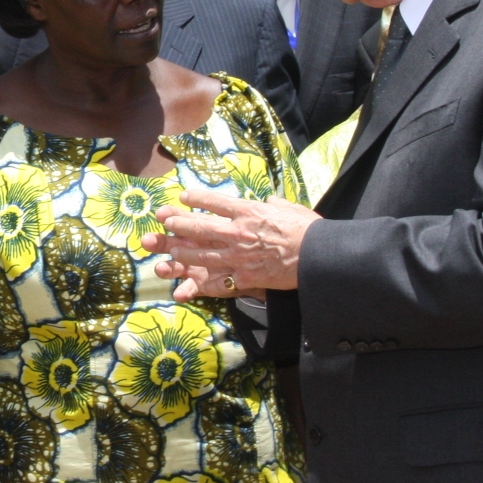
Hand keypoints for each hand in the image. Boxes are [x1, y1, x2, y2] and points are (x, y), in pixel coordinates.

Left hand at [141, 187, 319, 300]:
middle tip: (166, 221)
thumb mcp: (290, 207)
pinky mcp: (244, 277)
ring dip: (183, 252)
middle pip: (200, 227)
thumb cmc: (307, 228)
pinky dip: (200, 285)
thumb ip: (275, 204)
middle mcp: (237, 232)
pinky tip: (188, 286)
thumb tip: (271, 201)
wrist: (316, 255)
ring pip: (201, 255)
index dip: (197, 198)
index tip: (184, 196)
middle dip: (180, 224)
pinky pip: (218, 282)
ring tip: (171, 251)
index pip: (215, 202)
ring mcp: (238, 256)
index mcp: (248, 211)